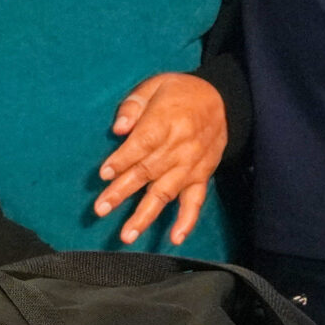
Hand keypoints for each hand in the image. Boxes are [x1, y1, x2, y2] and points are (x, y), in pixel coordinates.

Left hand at [96, 73, 226, 245]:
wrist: (223, 100)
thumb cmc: (182, 93)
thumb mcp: (156, 85)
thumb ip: (134, 105)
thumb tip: (118, 129)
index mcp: (167, 121)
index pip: (142, 144)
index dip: (122, 160)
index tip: (104, 174)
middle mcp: (180, 147)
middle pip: (148, 172)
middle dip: (122, 192)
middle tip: (101, 209)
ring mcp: (191, 165)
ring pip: (165, 193)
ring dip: (146, 215)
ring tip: (128, 235)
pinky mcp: (201, 176)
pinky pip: (195, 201)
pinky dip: (187, 221)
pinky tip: (175, 238)